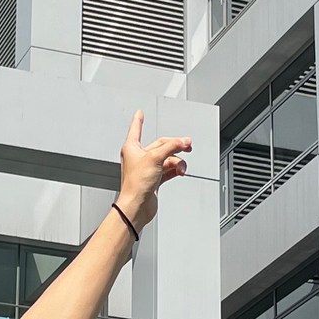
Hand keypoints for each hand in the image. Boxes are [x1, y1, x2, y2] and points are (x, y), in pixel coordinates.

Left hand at [116, 109, 190, 230]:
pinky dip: (175, 170)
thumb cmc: (135, 184)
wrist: (137, 205)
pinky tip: (179, 171)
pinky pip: (168, 169)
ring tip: (181, 166)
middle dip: (174, 145)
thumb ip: (171, 147)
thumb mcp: (155, 158)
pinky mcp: (154, 179)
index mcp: (132, 148)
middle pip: (160, 145)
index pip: (136, 129)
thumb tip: (183, 141)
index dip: (138, 120)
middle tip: (186, 144)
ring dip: (176, 161)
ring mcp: (147, 169)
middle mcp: (139, 157)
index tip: (139, 113)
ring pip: (167, 158)